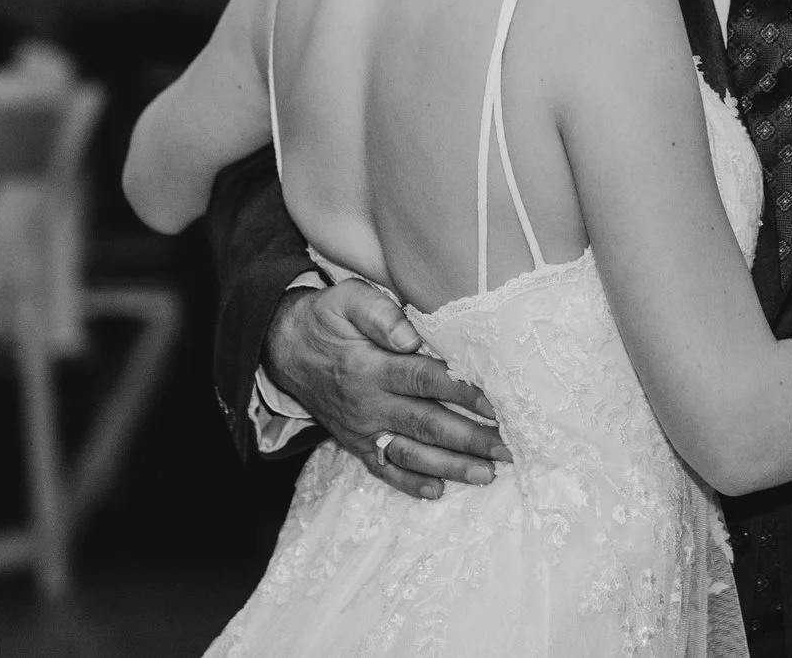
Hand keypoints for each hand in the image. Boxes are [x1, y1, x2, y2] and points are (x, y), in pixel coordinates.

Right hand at [262, 279, 510, 500]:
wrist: (284, 348)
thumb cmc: (326, 318)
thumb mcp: (346, 299)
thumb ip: (379, 314)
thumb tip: (410, 335)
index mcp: (369, 367)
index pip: (424, 380)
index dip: (462, 392)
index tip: (496, 403)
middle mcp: (367, 404)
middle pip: (426, 424)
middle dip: (470, 439)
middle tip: (508, 449)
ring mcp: (361, 429)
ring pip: (410, 453)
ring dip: (450, 467)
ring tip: (487, 474)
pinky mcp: (355, 443)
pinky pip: (384, 469)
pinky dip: (410, 483)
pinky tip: (438, 491)